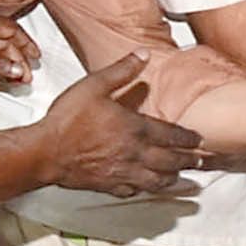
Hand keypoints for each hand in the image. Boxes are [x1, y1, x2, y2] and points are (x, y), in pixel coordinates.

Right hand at [36, 50, 204, 195]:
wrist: (45, 152)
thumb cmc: (68, 119)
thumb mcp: (94, 86)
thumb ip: (121, 70)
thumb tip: (142, 54)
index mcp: (135, 129)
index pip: (172, 135)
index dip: (188, 138)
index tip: (199, 139)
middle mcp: (135, 154)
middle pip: (171, 161)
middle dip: (189, 160)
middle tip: (200, 160)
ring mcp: (124, 173)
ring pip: (158, 181)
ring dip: (174, 179)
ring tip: (184, 177)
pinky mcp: (110, 186)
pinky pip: (136, 191)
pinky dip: (147, 190)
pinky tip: (150, 188)